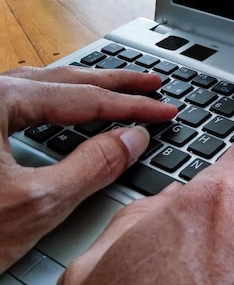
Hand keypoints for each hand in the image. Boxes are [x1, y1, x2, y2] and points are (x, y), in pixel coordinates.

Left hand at [0, 66, 176, 271]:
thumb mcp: (36, 204)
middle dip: (113, 82)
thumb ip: (94, 166)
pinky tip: (67, 105)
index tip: (164, 110)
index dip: (131, 106)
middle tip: (152, 83)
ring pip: (39, 86)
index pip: (82, 99)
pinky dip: (55, 101)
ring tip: (120, 88)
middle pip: (62, 80)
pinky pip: (19, 100)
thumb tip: (133, 137)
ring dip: (84, 87)